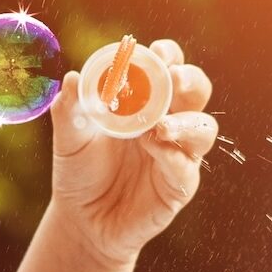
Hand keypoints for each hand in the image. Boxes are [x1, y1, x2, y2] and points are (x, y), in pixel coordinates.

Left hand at [49, 38, 219, 271]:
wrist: (81, 221)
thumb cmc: (79, 173)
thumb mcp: (69, 140)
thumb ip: (70, 111)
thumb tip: (73, 79)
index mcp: (145, 104)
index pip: (167, 70)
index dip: (168, 56)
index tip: (157, 51)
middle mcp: (168, 123)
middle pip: (196, 92)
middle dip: (189, 79)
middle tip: (173, 77)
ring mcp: (177, 154)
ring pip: (203, 129)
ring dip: (186, 121)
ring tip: (159, 126)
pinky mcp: (179, 186)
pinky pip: (187, 167)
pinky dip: (173, 155)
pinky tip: (154, 149)